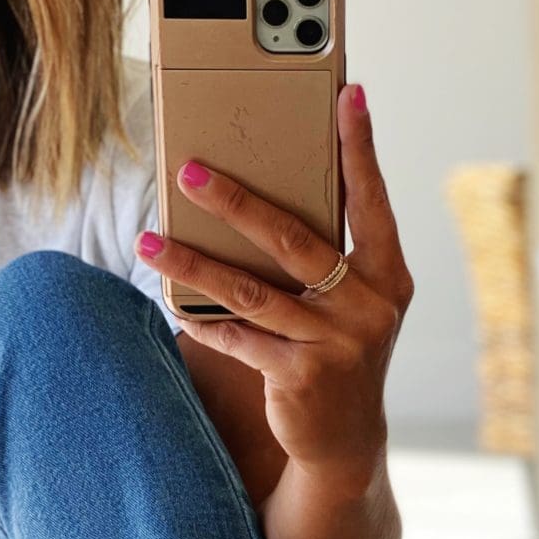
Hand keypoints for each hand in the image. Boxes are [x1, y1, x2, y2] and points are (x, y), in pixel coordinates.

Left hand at [135, 84, 413, 492]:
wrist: (345, 443)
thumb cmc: (339, 357)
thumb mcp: (351, 307)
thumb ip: (331, 262)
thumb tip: (264, 206)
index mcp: (387, 275)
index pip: (372, 200)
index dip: (360, 148)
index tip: (349, 94)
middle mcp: (368, 305)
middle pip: (292, 239)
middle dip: (236, 202)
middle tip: (190, 173)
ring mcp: (336, 343)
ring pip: (251, 292)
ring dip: (194, 265)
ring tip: (150, 243)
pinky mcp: (301, 377)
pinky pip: (240, 339)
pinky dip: (204, 322)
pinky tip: (173, 305)